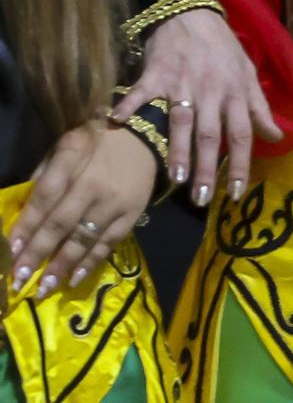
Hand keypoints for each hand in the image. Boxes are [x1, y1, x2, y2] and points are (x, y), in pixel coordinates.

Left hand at [8, 123, 155, 297]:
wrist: (146, 137)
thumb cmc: (97, 143)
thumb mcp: (67, 146)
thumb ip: (45, 174)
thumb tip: (23, 210)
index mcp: (73, 160)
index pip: (44, 197)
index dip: (26, 225)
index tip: (10, 250)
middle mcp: (94, 184)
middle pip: (60, 223)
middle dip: (37, 253)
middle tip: (19, 278)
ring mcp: (115, 201)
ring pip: (83, 238)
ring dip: (61, 265)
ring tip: (43, 288)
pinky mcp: (132, 214)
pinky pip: (108, 242)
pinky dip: (90, 262)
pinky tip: (73, 279)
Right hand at [109, 8, 279, 205]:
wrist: (193, 14)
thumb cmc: (222, 49)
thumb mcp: (248, 74)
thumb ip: (260, 108)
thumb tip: (276, 137)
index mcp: (235, 93)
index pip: (242, 134)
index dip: (242, 164)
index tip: (237, 194)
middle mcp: (211, 92)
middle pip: (211, 134)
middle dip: (208, 167)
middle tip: (203, 198)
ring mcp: (183, 83)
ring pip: (181, 120)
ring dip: (178, 149)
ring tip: (176, 178)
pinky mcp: (157, 73)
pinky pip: (142, 91)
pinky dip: (129, 103)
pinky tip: (117, 120)